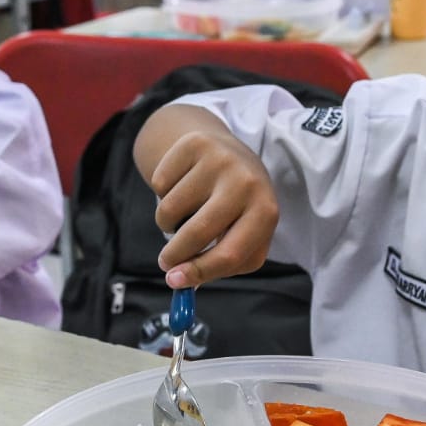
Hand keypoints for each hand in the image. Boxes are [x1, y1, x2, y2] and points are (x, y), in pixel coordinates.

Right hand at [148, 129, 277, 287]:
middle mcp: (246, 183)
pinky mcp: (195, 144)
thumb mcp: (242, 235)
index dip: (199, 273)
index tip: (175, 282)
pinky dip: (162, 193)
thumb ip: (217, 264)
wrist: (230, 153)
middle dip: (174, 255)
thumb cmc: (237, 207)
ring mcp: (221, 160)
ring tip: (181, 216)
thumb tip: (180, 282)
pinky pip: (160, 183)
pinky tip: (180, 186)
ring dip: (167, 223)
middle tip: (166, 261)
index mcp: (266, 213)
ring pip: (170, 209)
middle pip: (197, 233)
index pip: (230, 254)